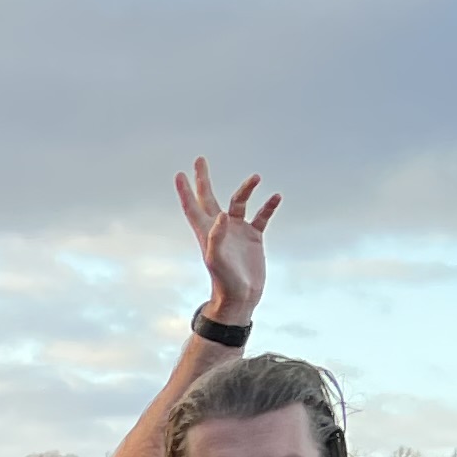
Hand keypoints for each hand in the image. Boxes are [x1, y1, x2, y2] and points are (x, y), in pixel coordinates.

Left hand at [175, 157, 278, 325]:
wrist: (240, 297)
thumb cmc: (224, 281)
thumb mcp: (216, 259)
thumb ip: (216, 237)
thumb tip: (221, 214)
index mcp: (206, 231)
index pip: (192, 206)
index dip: (185, 191)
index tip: (180, 174)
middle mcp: (220, 228)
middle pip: (209, 197)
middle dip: (203, 179)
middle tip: (199, 159)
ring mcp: (237, 231)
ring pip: (239, 202)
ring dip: (246, 189)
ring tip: (256, 177)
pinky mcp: (253, 237)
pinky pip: (261, 216)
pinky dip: (268, 206)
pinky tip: (276, 197)